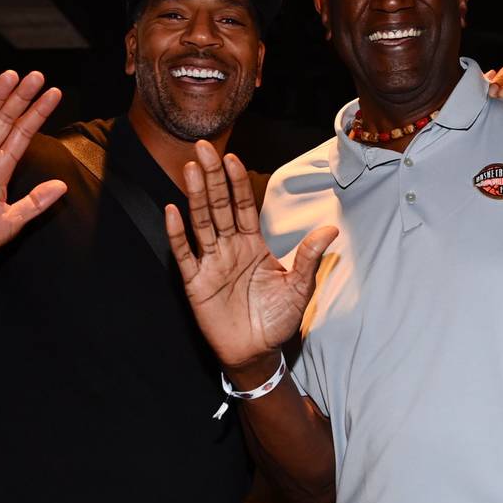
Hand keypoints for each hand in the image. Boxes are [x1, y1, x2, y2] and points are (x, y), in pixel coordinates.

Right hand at [0, 71, 66, 267]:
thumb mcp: (10, 222)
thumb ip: (34, 203)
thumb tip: (62, 186)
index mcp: (0, 169)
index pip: (23, 134)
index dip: (37, 114)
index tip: (54, 94)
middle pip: (5, 120)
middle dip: (21, 98)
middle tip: (37, 76)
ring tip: (11, 76)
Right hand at [166, 141, 337, 371]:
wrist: (257, 352)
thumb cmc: (277, 319)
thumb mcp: (299, 288)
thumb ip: (309, 257)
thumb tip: (330, 229)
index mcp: (252, 244)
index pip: (243, 205)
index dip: (237, 182)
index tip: (231, 157)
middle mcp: (229, 247)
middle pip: (218, 205)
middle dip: (211, 177)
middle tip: (202, 149)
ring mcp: (211, 262)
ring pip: (201, 222)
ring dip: (195, 196)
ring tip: (189, 169)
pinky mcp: (196, 282)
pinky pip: (185, 254)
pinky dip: (177, 233)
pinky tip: (172, 211)